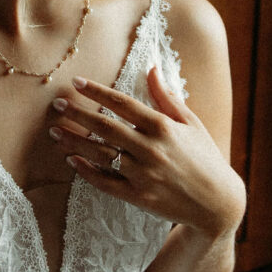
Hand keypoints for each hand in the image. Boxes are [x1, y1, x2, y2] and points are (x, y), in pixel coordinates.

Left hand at [49, 68, 244, 238]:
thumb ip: (166, 97)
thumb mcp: (191, 122)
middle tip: (57, 105)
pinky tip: (71, 159)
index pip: (122, 103)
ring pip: (100, 154)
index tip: (77, 82)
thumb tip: (151, 68)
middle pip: (105, 127)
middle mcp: (151, 149)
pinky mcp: (138, 196)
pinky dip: (86, 171)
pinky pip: (105, 182)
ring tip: (55, 131)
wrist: (217, 203)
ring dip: (75, 141)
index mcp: (163, 127)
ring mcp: (143, 175)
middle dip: (78, 114)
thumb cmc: (205, 157)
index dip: (97, 92)